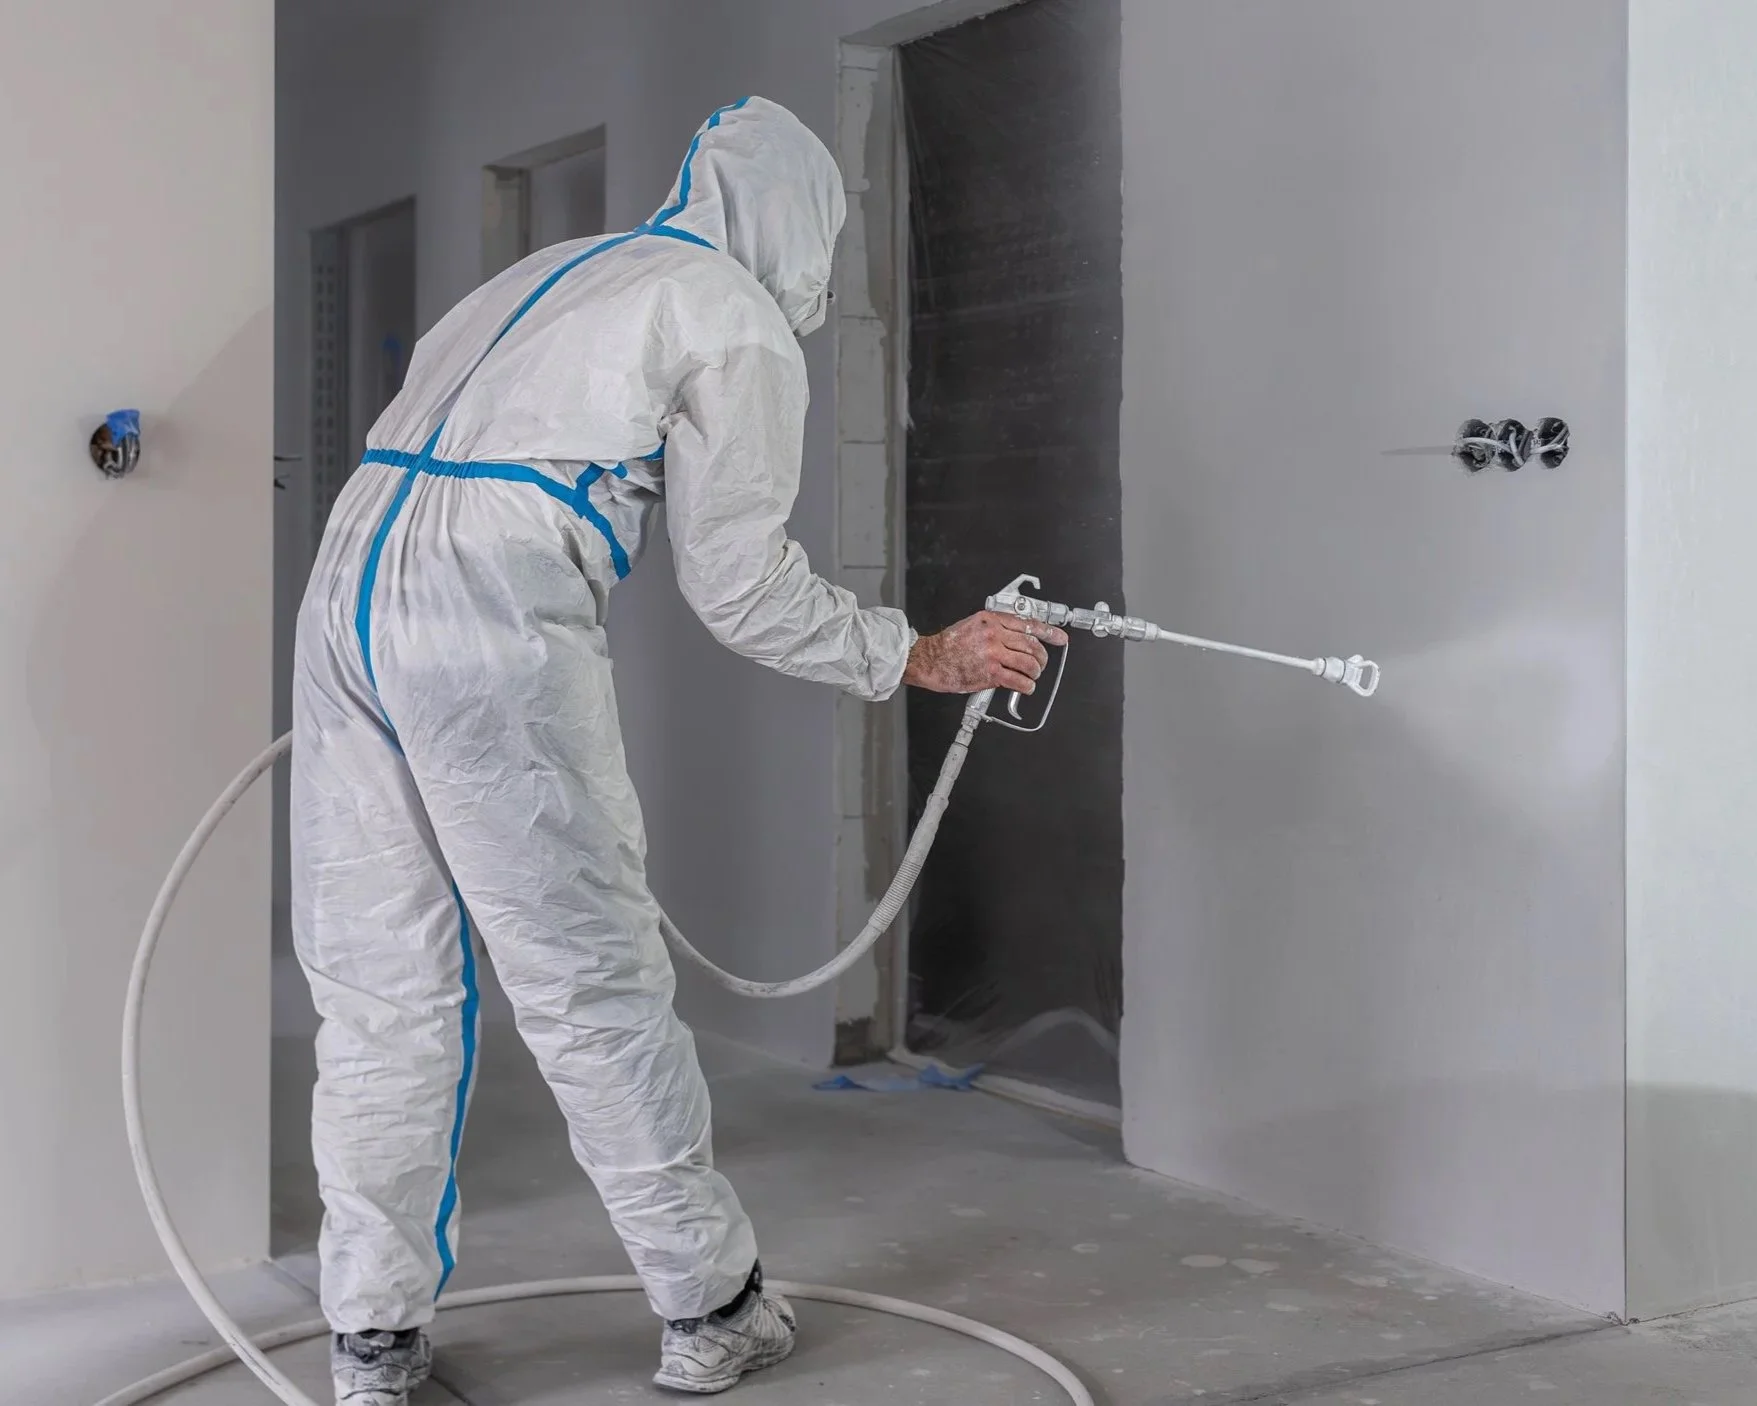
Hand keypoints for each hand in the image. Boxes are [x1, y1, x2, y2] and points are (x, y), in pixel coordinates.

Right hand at [902, 611, 1068, 694]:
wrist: (929, 659)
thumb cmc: (947, 645)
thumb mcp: (972, 625)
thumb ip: (995, 628)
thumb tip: (1015, 636)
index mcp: (991, 620)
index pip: (1027, 624)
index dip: (1048, 632)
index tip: (1059, 638)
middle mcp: (994, 635)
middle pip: (1032, 645)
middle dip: (1042, 656)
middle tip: (1041, 663)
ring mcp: (994, 654)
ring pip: (1029, 663)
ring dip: (1035, 672)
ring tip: (1032, 676)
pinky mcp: (991, 673)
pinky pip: (1019, 680)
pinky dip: (1027, 686)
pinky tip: (1026, 687)